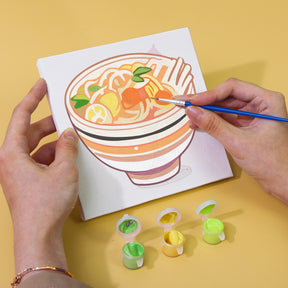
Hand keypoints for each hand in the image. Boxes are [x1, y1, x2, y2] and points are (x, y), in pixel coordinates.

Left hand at [0, 79, 78, 273]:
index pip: (21, 116)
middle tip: (66, 117)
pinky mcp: (27, 181)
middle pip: (30, 132)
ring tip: (72, 141)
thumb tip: (69, 134)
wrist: (38, 235)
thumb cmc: (45, 204)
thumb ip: (67, 147)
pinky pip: (40, 160)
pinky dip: (54, 156)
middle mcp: (11, 160)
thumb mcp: (63, 170)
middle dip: (49, 124)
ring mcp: (18, 171)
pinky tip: (68, 158)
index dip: (33, 98)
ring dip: (54, 143)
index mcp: (12, 153)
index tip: (42, 85)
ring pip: (36, 147)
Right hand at [176, 78, 287, 202]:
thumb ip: (214, 125)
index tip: (193, 101)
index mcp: (267, 101)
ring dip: (206, 112)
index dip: (210, 94)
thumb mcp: (238, 142)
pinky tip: (199, 123)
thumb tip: (194, 112)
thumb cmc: (273, 163)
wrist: (282, 181)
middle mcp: (260, 104)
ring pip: (224, 107)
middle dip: (205, 102)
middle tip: (185, 103)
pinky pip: (225, 118)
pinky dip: (212, 121)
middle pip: (226, 96)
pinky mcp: (245, 125)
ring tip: (189, 115)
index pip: (233, 89)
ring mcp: (252, 115)